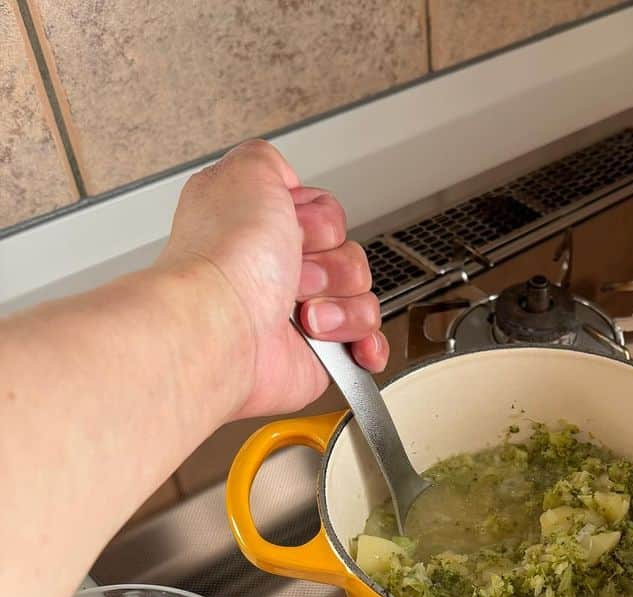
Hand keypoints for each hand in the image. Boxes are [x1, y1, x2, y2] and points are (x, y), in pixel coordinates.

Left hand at [159, 139, 386, 419]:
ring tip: (304, 315)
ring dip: (342, 306)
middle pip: (351, 258)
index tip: (295, 229)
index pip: (328, 217)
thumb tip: (287, 179)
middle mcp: (280, 271)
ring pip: (362, 300)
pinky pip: (365, 345)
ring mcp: (303, 316)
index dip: (321, 223)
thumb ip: (268, 161)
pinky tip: (345, 343)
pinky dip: (364, 345)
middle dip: (332, 266)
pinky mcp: (319, 355)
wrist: (223, 330)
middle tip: (295, 275)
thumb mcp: (245, 173)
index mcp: (264, 229)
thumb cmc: (227, 260)